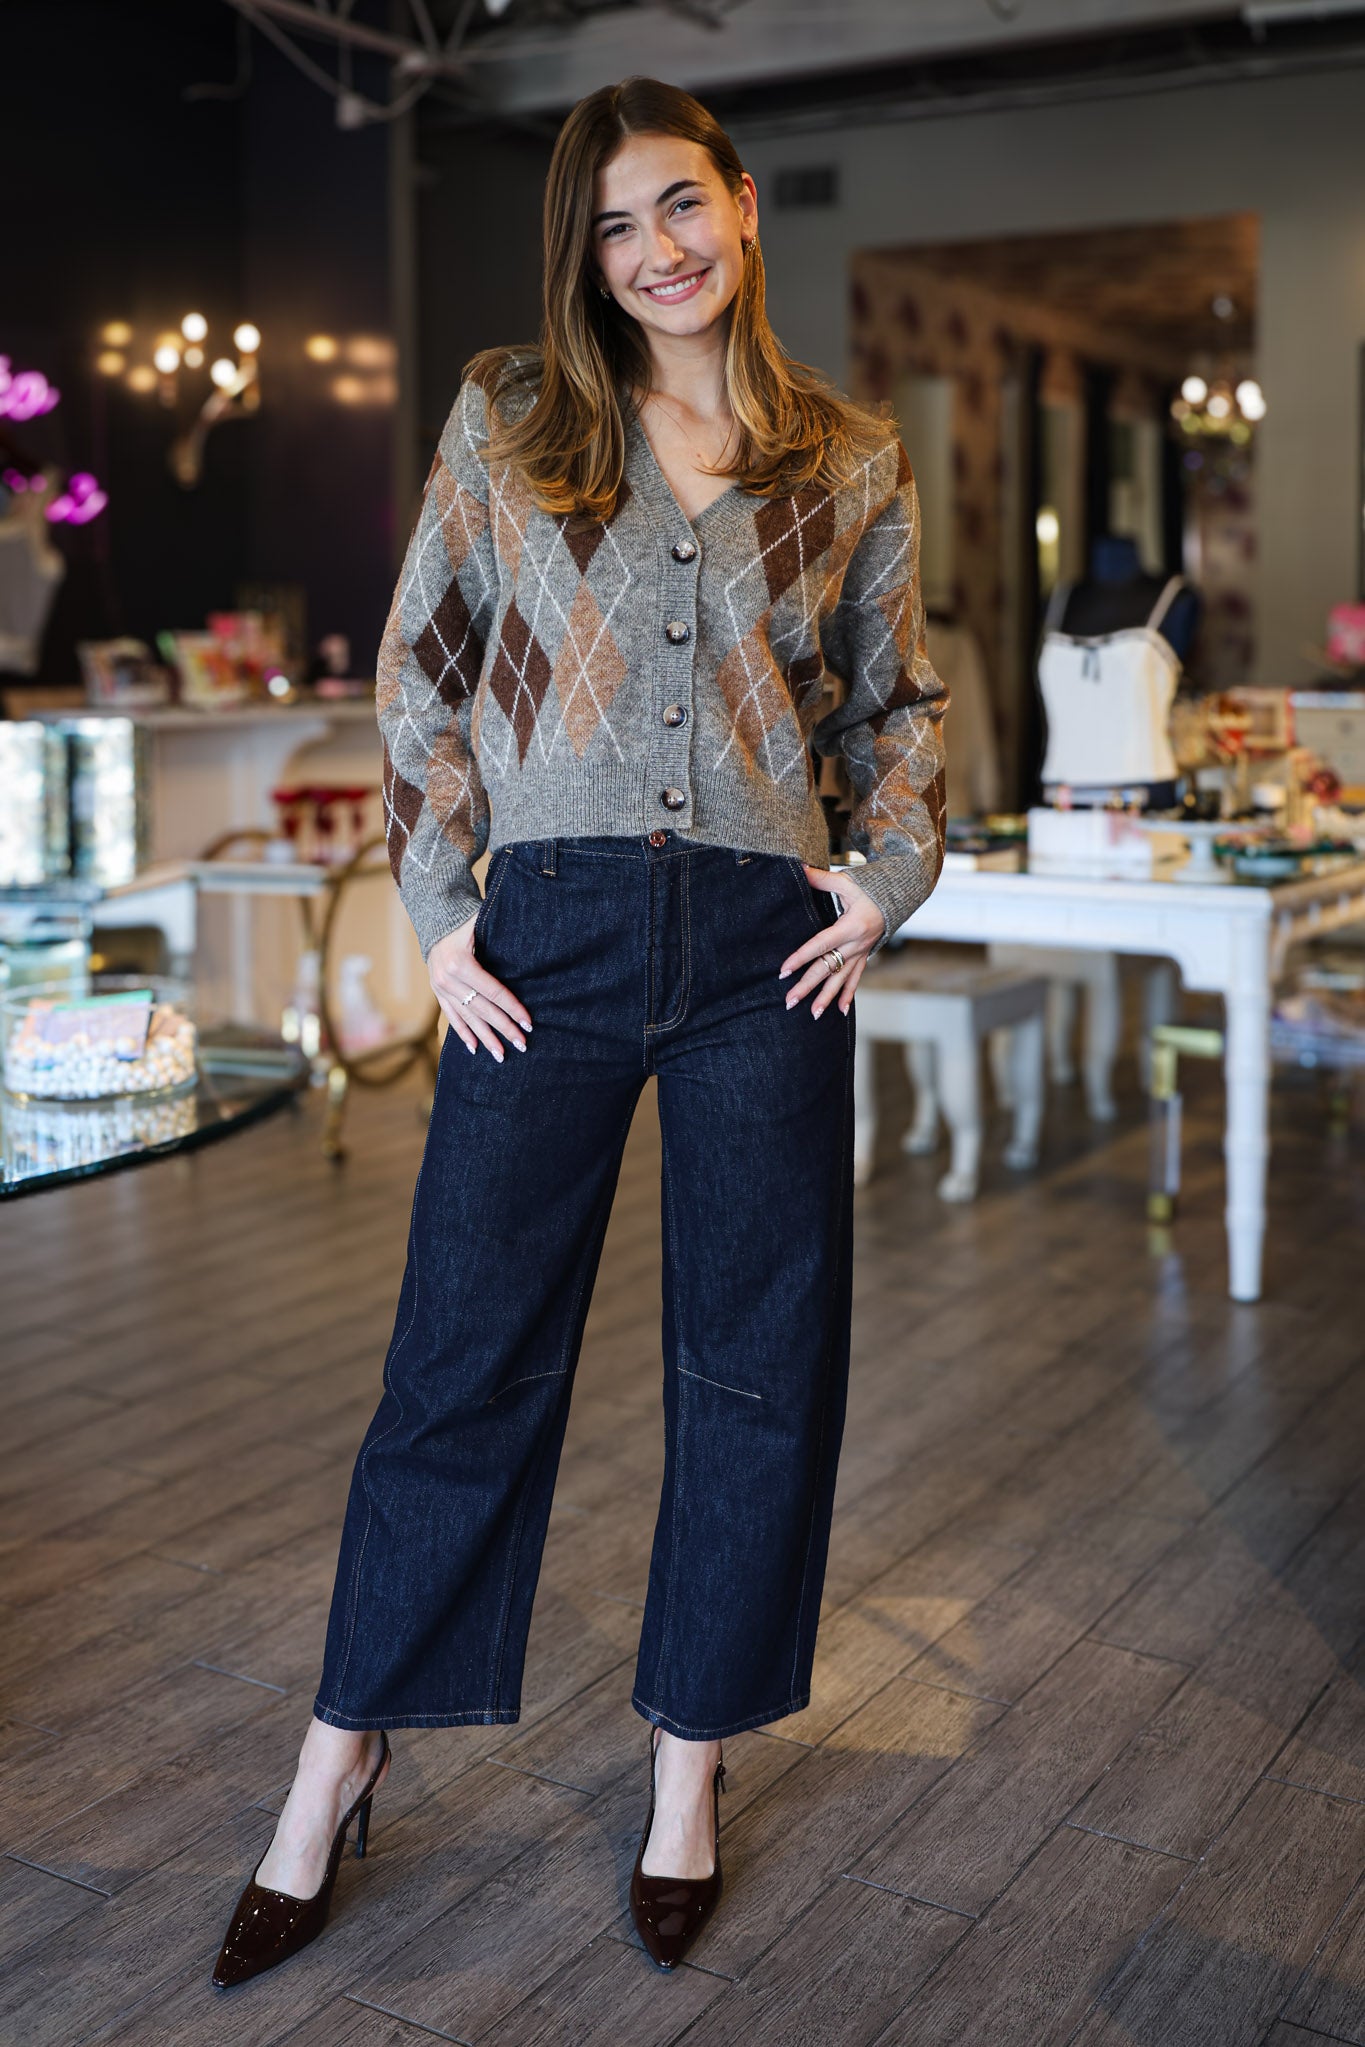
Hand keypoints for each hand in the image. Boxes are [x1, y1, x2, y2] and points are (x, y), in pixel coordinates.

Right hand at [428, 915, 531, 1062]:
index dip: (512, 1009)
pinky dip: (463, 1032)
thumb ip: (500, 941)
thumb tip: (529, 956)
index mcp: (461, 964)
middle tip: (521, 1045)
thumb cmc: (465, 919)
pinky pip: (451, 1016)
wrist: (435, 917)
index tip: (528, 1024)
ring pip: (467, 1017)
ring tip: (501, 1055)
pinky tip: (475, 1048)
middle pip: (482, 1010)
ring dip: (485, 1038)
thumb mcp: (482, 925)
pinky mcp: (437, 991)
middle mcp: (447, 979)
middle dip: (503, 1029)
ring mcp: (440, 987)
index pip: (493, 993)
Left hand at [778, 864, 884, 1015]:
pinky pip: (855, 980)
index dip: (801, 958)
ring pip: (841, 980)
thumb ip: (822, 879)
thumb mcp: (847, 882)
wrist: (899, 897)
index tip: (784, 971)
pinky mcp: (865, 957)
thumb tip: (800, 868)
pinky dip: (848, 996)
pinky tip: (840, 1012)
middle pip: (827, 969)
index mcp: (850, 926)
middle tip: (789, 1001)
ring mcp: (861, 953)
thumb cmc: (871, 888)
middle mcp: (856, 944)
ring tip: (812, 1014)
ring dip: (826, 998)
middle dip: (807, 986)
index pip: (820, 945)